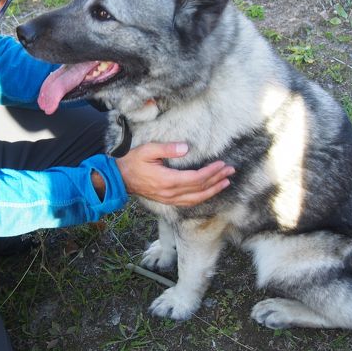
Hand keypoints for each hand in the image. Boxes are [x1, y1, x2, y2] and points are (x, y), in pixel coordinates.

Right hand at [116, 142, 234, 206]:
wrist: (120, 179)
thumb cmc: (134, 162)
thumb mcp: (148, 150)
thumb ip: (167, 149)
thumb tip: (186, 148)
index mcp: (167, 180)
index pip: (196, 178)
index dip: (211, 172)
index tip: (222, 164)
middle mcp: (171, 193)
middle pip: (200, 189)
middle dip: (217, 180)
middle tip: (230, 171)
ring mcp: (169, 199)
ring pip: (197, 199)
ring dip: (213, 191)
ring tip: (226, 182)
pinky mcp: (168, 200)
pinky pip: (189, 202)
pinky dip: (202, 198)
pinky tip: (210, 192)